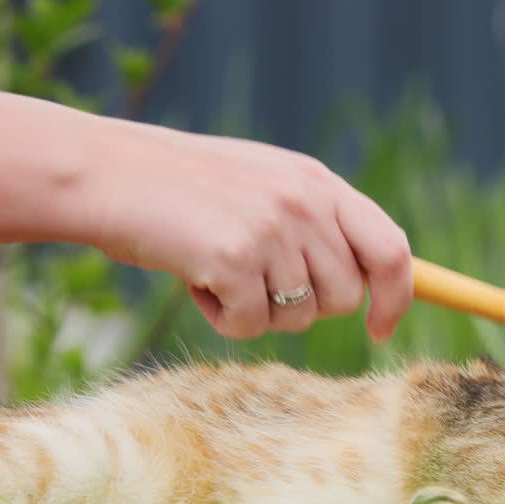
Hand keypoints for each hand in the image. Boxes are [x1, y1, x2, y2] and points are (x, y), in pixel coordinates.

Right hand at [86, 119, 412, 340]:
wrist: (108, 174)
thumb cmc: (181, 189)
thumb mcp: (263, 187)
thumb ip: (314, 223)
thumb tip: (365, 286)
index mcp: (318, 183)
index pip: (391, 249)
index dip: (397, 297)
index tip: (380, 328)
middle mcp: (305, 203)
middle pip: (344, 297)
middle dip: (305, 308)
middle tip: (255, 283)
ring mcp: (274, 230)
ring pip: (298, 317)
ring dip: (256, 311)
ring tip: (217, 271)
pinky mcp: (236, 259)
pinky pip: (250, 326)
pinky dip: (222, 319)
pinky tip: (195, 281)